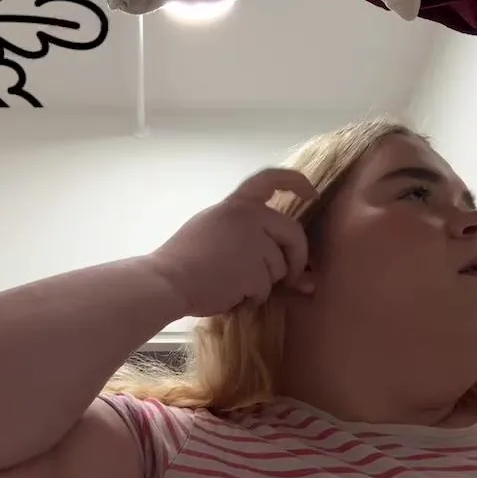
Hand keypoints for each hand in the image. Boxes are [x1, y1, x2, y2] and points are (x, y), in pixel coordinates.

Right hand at [146, 168, 316, 317]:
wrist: (166, 281)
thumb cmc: (184, 260)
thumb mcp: (214, 231)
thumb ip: (250, 238)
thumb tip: (295, 267)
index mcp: (236, 205)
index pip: (270, 179)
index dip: (295, 182)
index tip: (310, 193)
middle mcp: (249, 218)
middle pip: (293, 233)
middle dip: (298, 258)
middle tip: (294, 277)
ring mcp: (253, 244)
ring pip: (279, 267)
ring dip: (263, 283)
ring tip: (233, 284)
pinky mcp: (254, 271)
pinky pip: (265, 289)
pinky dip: (251, 298)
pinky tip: (229, 294)